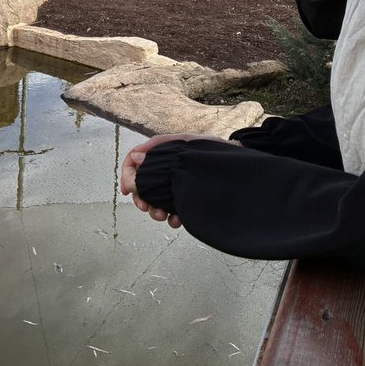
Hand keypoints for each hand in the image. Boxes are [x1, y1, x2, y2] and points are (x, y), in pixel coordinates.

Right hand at [120, 133, 237, 228]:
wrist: (236, 166)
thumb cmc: (214, 149)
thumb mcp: (185, 145)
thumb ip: (159, 150)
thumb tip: (136, 157)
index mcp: (163, 151)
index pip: (135, 158)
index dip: (127, 173)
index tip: (127, 190)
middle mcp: (167, 167)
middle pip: (142, 182)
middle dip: (141, 197)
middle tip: (145, 207)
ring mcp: (176, 182)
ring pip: (155, 198)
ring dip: (154, 210)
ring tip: (162, 216)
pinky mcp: (186, 196)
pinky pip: (172, 209)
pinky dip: (171, 217)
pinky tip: (177, 220)